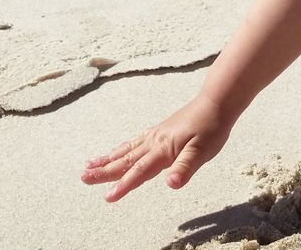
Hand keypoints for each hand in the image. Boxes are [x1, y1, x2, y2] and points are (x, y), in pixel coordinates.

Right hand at [80, 94, 232, 200]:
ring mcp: (156, 135)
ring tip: (89, 165)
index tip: (108, 197)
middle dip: (104, 172)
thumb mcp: (203, 151)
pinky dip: (121, 148)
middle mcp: (155, 142)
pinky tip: (116, 151)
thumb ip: (185, 168)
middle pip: (126, 160)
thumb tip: (170, 184)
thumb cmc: (211, 128)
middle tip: (83, 178)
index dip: (124, 185)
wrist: (216, 102)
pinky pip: (135, 141)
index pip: (140, 171)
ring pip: (127, 150)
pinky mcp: (160, 131)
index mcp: (163, 150)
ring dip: (108, 159)